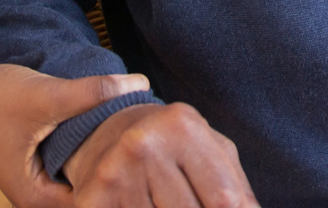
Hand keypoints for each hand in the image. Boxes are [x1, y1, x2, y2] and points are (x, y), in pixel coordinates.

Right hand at [0, 54, 151, 207]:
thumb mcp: (47, 96)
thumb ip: (93, 93)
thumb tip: (139, 85)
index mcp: (37, 198)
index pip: (96, 201)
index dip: (120, 177)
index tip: (143, 153)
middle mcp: (37, 198)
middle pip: (91, 191)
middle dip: (115, 168)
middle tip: (144, 141)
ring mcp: (37, 183)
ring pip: (82, 177)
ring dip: (103, 158)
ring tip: (130, 131)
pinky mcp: (38, 165)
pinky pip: (72, 165)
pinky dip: (88, 150)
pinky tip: (109, 128)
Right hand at [62, 99, 258, 207]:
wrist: (104, 132)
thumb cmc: (173, 146)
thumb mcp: (211, 152)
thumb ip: (237, 189)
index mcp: (182, 127)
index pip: (224, 199)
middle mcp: (144, 144)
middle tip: (191, 202)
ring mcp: (114, 172)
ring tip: (163, 200)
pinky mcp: (90, 197)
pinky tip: (143, 204)